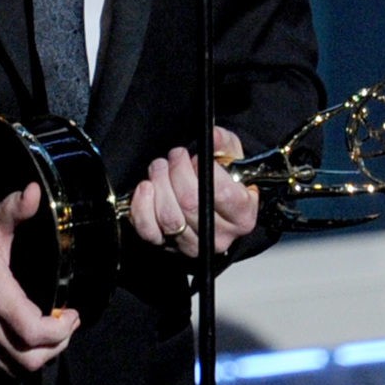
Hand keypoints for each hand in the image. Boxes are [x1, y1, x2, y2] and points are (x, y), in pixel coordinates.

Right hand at [0, 182, 79, 374]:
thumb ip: (14, 209)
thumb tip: (36, 191)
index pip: (35, 331)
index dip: (62, 330)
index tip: (72, 313)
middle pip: (30, 359)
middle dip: (56, 347)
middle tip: (66, 324)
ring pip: (15, 367)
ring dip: (39, 356)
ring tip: (51, 334)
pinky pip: (0, 364)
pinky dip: (20, 359)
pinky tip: (28, 339)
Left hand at [128, 126, 258, 259]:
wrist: (215, 203)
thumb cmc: (225, 179)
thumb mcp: (232, 156)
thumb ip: (223, 143)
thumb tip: (212, 136)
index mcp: (243, 215)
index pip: (222, 194)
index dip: (203, 170)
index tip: (196, 158)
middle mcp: (220, 236)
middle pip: (190, 204)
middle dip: (176, 172)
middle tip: (175, 156)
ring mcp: (194, 245)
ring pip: (169, 217)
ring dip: (159, 185)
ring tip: (160, 168)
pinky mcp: (169, 247)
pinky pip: (149, 231)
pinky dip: (142, 207)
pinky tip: (146, 188)